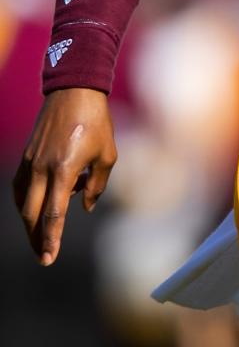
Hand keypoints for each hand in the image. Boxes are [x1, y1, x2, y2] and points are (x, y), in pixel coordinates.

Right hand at [12, 88, 116, 265]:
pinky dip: (26, 201)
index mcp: (64, 170)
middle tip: (43, 256)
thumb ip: (97, 185)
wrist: (75, 90)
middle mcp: (42, 169)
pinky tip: (35, 208)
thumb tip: (85, 208)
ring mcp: (30, 162)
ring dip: (30, 222)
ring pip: (23, 202)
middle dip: (37, 238)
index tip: (49, 258)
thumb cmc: (97, 121)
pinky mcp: (26, 155)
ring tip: (40, 237)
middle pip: (32, 214)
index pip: (54, 214)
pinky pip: (20, 187)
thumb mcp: (107, 154)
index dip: (51, 238)